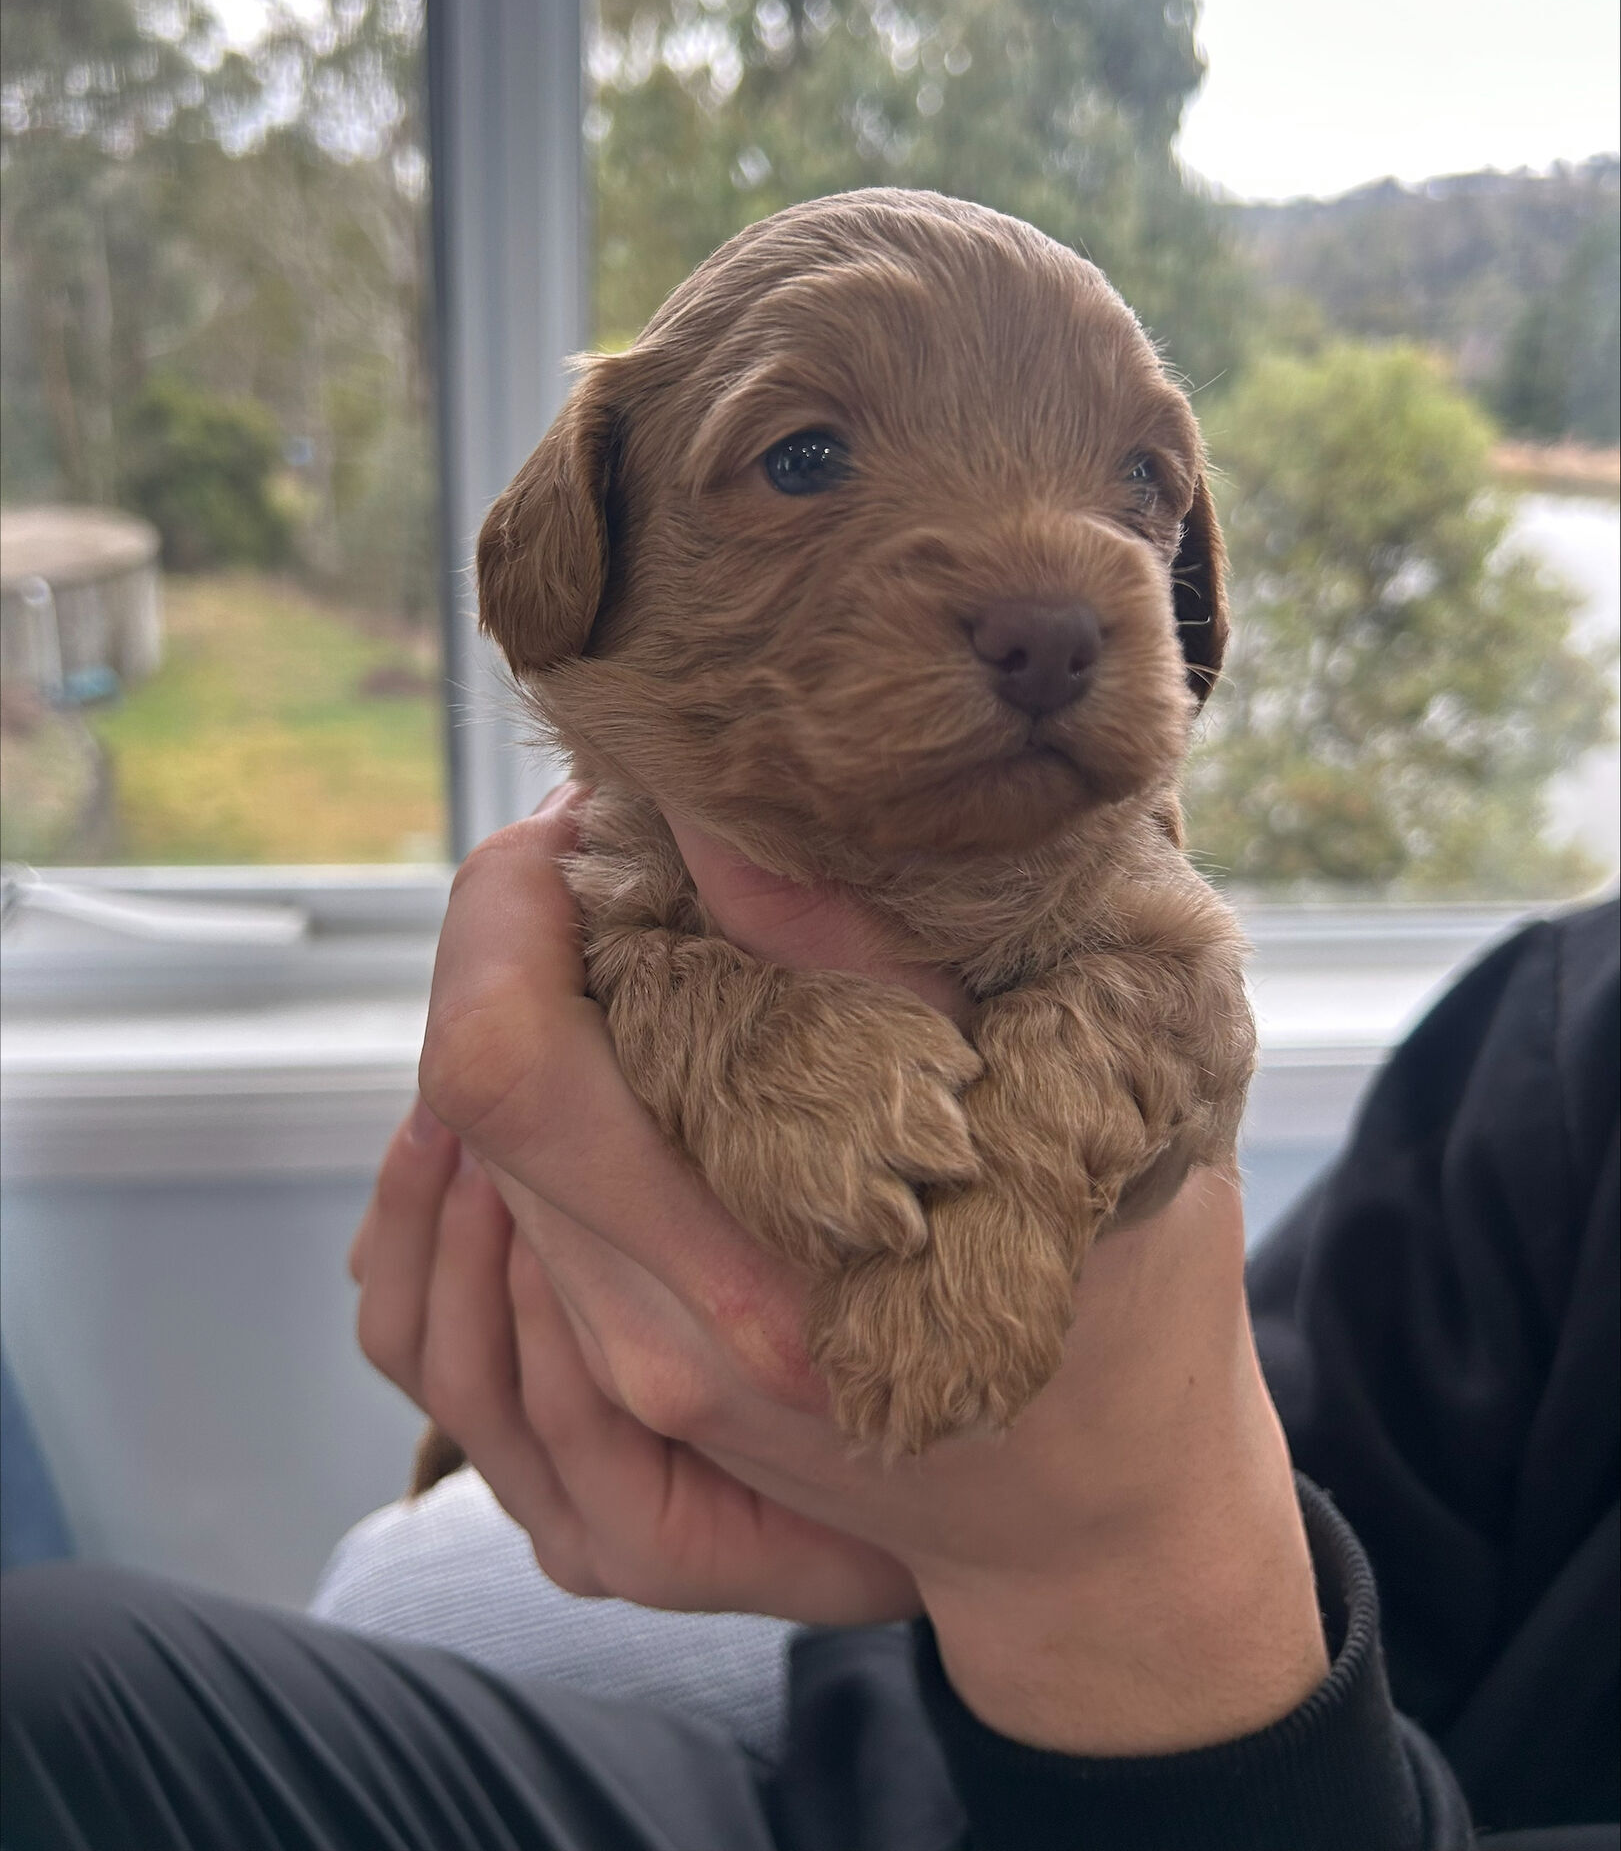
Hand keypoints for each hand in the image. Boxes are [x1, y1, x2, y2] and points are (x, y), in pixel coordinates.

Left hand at [353, 787, 1326, 1753]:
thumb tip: (731, 837)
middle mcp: (649, 1346)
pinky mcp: (626, 1383)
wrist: (1102, 1529)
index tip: (592, 816)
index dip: (508, 911)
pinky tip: (614, 1049)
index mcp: (748, 1286)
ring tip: (623, 930)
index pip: (504, 1066)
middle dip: (515, 933)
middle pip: (466, 1095)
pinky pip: (504, 1217)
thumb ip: (880, 984)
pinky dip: (528, 1108)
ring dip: (520, 1013)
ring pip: (473, 1155)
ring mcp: (626, 1379)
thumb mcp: (1055, 1133)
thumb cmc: (1126, 1328)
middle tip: (620, 846)